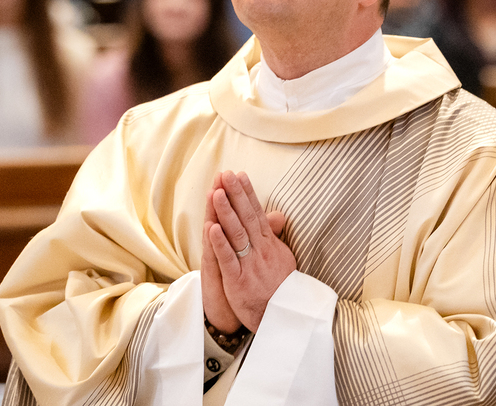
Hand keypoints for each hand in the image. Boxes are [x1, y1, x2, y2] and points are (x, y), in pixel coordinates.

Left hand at [207, 171, 294, 332]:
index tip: (239, 174)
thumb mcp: (283, 258)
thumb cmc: (281, 290)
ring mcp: (249, 265)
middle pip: (247, 218)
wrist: (283, 320)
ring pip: (237, 234)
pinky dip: (220, 243)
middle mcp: (260, 251)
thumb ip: (275, 236)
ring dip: (227, 213)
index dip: (247, 194)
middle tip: (227, 174)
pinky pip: (228, 259)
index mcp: (269, 245)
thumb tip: (278, 215)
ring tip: (217, 193)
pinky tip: (212, 228)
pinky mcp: (238, 282)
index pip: (256, 213)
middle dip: (236, 195)